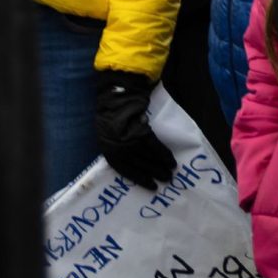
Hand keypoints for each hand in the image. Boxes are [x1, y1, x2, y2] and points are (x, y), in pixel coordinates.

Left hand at [92, 70, 177, 188]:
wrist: (119, 91)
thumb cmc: (113, 111)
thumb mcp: (108, 130)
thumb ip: (117, 143)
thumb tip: (132, 158)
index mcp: (106, 146)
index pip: (122, 168)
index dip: (137, 177)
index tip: (150, 186)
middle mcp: (116, 145)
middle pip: (136, 163)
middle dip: (151, 173)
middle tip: (165, 181)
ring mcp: (128, 137)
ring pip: (146, 156)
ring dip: (159, 166)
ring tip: (170, 173)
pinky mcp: (140, 129)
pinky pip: (153, 145)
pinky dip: (163, 153)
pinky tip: (170, 160)